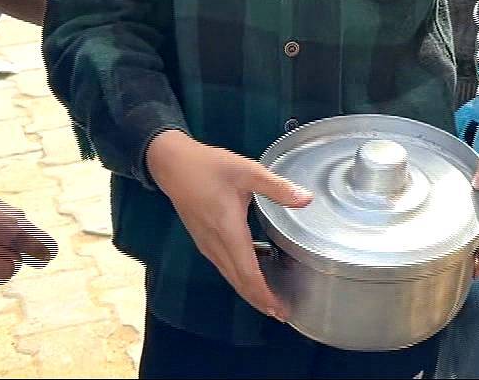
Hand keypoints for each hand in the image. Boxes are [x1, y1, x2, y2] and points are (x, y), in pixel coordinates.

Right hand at [146, 130, 310, 321]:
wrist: (172, 164)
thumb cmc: (209, 167)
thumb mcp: (247, 171)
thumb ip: (277, 187)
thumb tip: (306, 199)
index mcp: (229, 232)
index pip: (248, 274)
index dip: (264, 295)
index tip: (280, 309)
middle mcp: (216, 245)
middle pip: (239, 282)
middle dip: (260, 300)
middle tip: (282, 313)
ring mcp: (207, 245)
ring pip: (230, 276)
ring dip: (250, 291)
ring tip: (271, 300)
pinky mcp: (204, 240)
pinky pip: (225, 266)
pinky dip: (240, 278)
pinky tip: (254, 273)